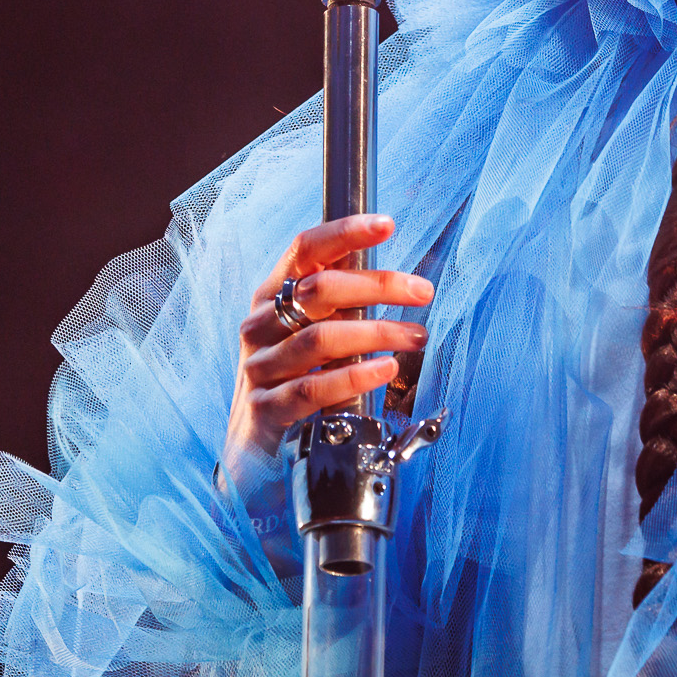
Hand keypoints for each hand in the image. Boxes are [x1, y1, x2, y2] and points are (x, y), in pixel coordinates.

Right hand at [221, 214, 431, 482]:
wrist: (254, 453)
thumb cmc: (292, 382)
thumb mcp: (314, 335)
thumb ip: (340, 304)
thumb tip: (390, 273)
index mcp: (272, 296)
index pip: (305, 249)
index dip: (344, 232)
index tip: (386, 224)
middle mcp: (260, 324)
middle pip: (319, 289)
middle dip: (378, 286)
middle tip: (422, 292)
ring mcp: (259, 367)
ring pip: (321, 338)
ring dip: (377, 333)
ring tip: (415, 336)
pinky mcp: (265, 409)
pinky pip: (311, 388)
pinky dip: (354, 377)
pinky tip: (385, 371)